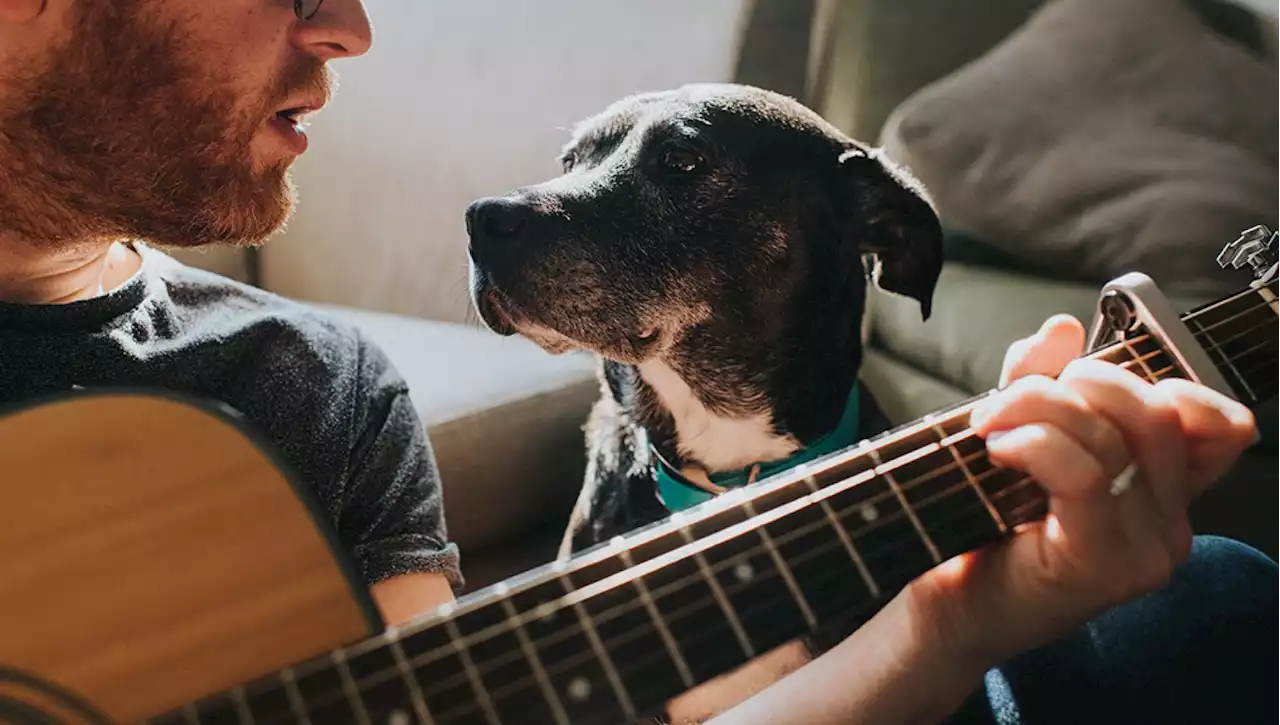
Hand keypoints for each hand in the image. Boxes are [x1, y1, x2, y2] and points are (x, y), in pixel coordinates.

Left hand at [903, 314, 1256, 669]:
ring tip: (988, 425)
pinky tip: (998, 450)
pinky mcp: (1104, 564)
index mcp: (1162, 490)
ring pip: (1117, 436)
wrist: (949, 607)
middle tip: (1010, 399)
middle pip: (1160, 412)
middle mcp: (1169, 522)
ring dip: (1037, 407)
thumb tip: (1062, 328)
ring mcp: (1145, 548)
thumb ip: (1041, 381)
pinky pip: (1085, 475)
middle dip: (1081, 381)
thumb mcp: (1018, 433)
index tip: (1078, 376)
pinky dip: (1036, 443)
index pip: (1216, 423)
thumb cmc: (984, 523)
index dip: (1159, 378)